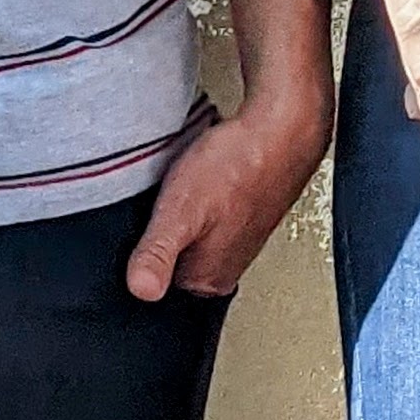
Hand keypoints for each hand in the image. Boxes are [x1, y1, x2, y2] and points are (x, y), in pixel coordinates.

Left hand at [126, 86, 332, 299]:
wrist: (279, 129)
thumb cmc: (237, 167)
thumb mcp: (180, 211)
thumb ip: (157, 254)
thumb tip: (140, 290)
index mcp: (207, 279)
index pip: (154, 278)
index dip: (140, 244)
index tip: (145, 217)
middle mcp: (224, 267)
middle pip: (170, 254)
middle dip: (159, 225)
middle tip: (168, 195)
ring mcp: (235, 240)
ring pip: (188, 230)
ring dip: (180, 206)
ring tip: (186, 182)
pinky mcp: (241, 215)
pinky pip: (206, 210)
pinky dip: (198, 192)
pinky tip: (200, 175)